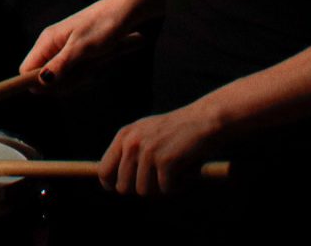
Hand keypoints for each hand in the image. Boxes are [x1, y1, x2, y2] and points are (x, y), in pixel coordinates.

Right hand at [20, 0, 135, 84]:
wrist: (124, 10)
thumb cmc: (103, 25)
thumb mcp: (82, 48)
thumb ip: (60, 65)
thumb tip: (41, 80)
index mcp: (47, 40)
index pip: (26, 69)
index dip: (39, 82)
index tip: (60, 84)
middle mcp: (51, 44)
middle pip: (45, 77)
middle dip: (65, 81)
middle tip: (85, 72)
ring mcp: (64, 48)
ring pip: (62, 76)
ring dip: (79, 77)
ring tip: (95, 63)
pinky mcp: (76, 52)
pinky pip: (74, 71)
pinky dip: (86, 72)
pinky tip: (98, 63)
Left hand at [98, 103, 220, 195]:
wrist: (206, 119)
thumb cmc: (178, 131)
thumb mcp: (147, 134)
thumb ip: (129, 153)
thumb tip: (116, 186)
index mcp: (125, 135)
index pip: (104, 170)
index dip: (112, 185)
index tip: (125, 188)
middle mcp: (132, 143)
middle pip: (123, 187)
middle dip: (142, 188)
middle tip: (159, 179)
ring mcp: (148, 151)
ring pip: (144, 191)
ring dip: (161, 187)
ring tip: (174, 172)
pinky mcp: (165, 161)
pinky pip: (165, 190)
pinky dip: (177, 186)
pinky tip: (186, 171)